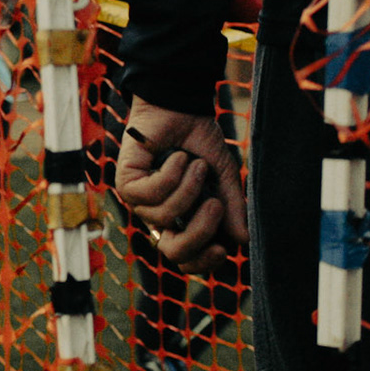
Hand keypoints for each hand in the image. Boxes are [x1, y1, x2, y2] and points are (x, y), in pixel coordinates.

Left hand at [114, 99, 249, 274]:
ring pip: (164, 218)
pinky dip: (172, 174)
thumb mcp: (223, 177)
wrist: (181, 108)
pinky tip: (176, 157)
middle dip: (199, 232)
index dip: (203, 262)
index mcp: (181, 220)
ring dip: (188, 188)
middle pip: (173, 252)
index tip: (224, 249)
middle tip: (214, 203)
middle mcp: (158, 216)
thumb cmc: (199, 142)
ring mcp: (139, 201)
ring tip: (195, 165)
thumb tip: (243, 241)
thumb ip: (232, 208)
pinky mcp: (125, 183)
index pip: (185, 259)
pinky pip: (151, 194)